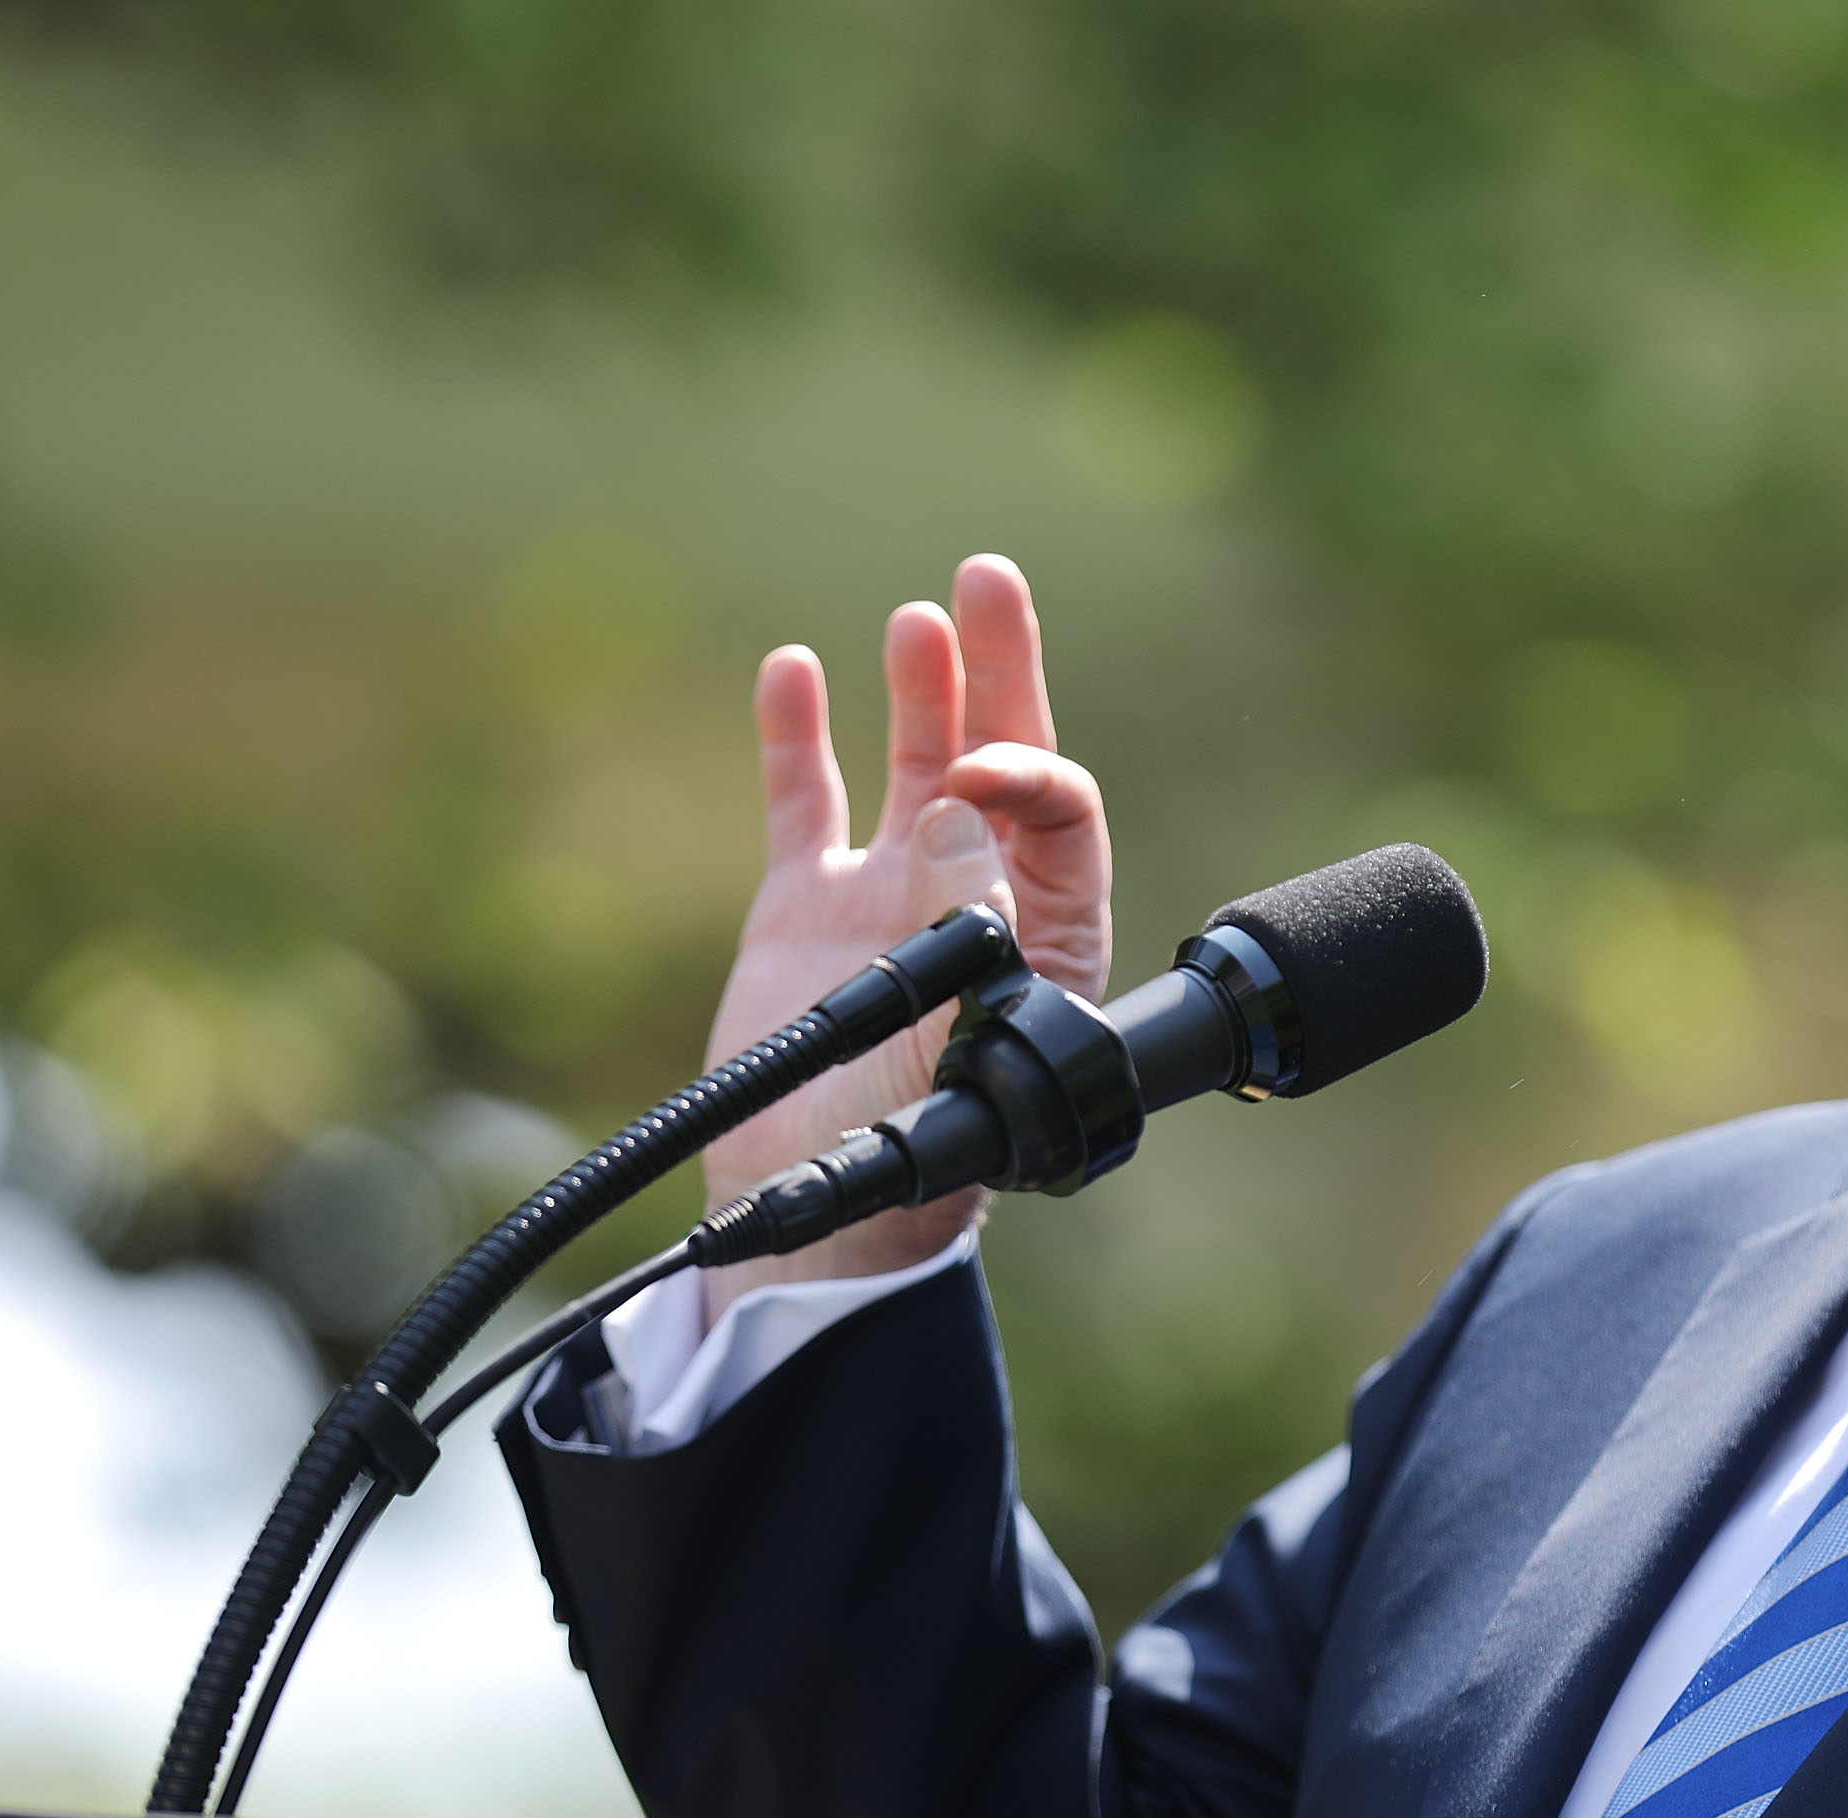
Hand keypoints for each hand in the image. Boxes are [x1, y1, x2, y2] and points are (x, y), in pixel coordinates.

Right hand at [698, 555, 1109, 1320]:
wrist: (813, 1209)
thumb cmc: (914, 1141)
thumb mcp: (958, 1027)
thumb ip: (965, 916)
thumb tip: (960, 805)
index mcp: (1044, 931)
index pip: (1056, 812)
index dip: (1024, 771)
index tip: (973, 774)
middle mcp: (976, 900)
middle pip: (1000, 760)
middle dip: (1001, 670)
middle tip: (989, 579)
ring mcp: (889, 899)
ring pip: (911, 768)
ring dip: (920, 692)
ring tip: (921, 618)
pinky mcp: (806, 909)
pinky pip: (806, 805)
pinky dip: (797, 737)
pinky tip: (791, 669)